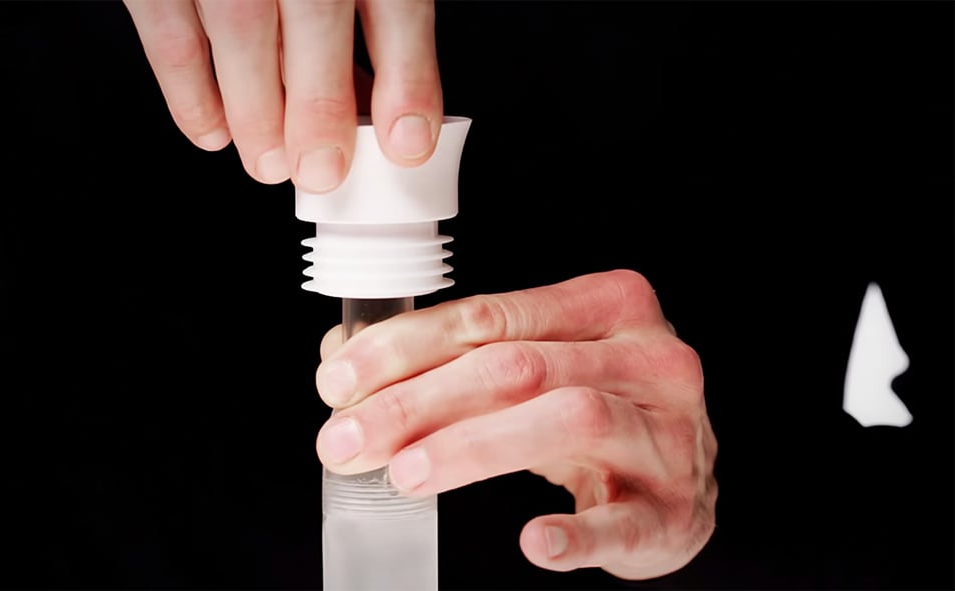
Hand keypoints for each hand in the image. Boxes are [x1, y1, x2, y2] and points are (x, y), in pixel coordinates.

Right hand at [123, 0, 441, 192]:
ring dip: (255, 111)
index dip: (405, 76)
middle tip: (321, 169)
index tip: (408, 140)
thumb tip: (383, 103)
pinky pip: (168, 28)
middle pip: (314, 14)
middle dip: (318, 106)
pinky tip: (212, 132)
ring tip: (271, 163)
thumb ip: (371, 10)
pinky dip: (189, 90)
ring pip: (239, 29)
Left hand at [314, 270, 717, 579]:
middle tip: (347, 440)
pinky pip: (625, 520)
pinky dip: (576, 534)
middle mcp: (647, 357)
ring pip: (568, 420)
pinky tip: (533, 542)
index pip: (490, 315)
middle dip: (416, 402)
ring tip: (405, 475)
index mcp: (607, 306)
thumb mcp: (536, 365)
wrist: (683, 477)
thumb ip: (451, 356)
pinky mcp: (676, 507)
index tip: (339, 381)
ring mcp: (669, 432)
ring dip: (474, 448)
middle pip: (517, 367)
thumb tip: (339, 362)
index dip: (404, 347)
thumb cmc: (600, 407)